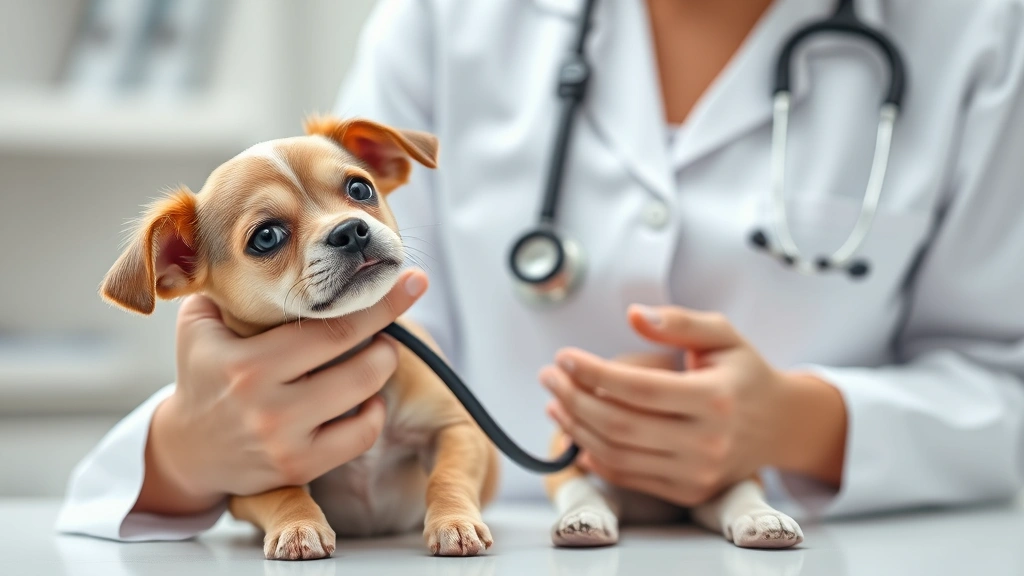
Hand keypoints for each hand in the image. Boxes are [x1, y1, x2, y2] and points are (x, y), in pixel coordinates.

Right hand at [133, 269, 428, 514]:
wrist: (188, 450)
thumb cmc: (204, 373)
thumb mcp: (199, 324)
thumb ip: (227, 284)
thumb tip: (267, 242)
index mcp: (245, 364)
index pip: (330, 326)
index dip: (379, 302)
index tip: (412, 280)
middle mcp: (267, 405)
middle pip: (359, 361)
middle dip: (388, 332)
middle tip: (391, 317)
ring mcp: (284, 440)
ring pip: (365, 395)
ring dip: (382, 366)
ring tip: (376, 351)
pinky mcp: (299, 468)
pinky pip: (360, 435)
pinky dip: (373, 411)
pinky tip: (365, 396)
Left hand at [540, 305, 845, 506]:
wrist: (780, 425)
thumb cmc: (744, 374)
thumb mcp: (723, 334)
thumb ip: (679, 322)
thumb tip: (634, 315)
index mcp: (716, 399)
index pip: (638, 389)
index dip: (593, 373)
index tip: (564, 357)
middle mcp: (708, 442)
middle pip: (620, 425)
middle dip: (573, 399)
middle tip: (549, 376)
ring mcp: (698, 472)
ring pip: (617, 455)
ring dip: (576, 428)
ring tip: (555, 402)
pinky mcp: (688, 491)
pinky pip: (629, 477)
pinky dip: (595, 456)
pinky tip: (577, 432)